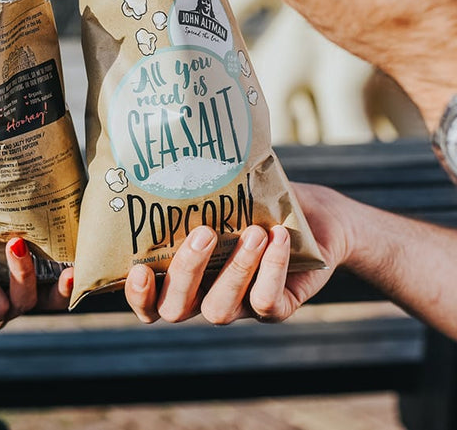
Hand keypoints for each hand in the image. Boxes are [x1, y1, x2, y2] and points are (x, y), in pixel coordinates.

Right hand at [124, 183, 348, 324]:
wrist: (318, 217)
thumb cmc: (262, 202)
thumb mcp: (230, 192)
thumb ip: (203, 183)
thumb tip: (179, 146)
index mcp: (185, 274)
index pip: (149, 300)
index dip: (138, 294)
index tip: (139, 267)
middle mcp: (205, 296)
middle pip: (175, 308)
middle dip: (185, 272)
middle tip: (205, 233)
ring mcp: (240, 307)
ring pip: (219, 310)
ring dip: (234, 271)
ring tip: (253, 233)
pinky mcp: (277, 309)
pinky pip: (266, 302)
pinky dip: (271, 269)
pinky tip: (278, 236)